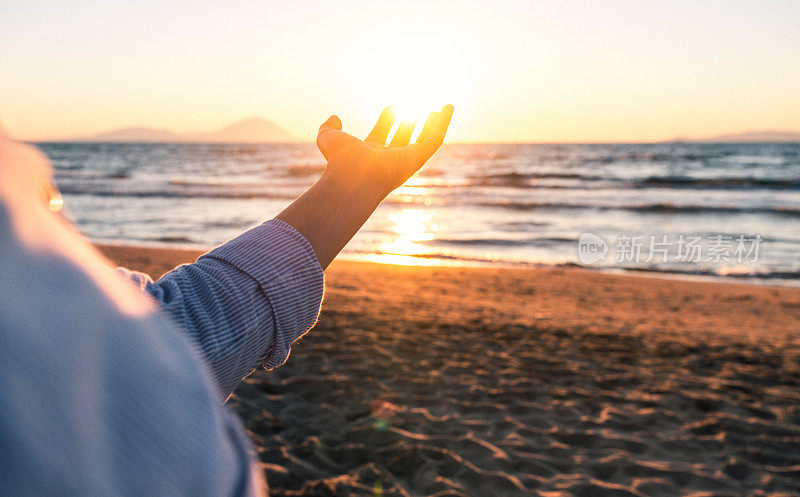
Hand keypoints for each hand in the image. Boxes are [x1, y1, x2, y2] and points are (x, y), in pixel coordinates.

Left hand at [315, 105, 453, 197]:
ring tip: (439, 109)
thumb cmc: (340, 160)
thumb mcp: (329, 138)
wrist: (354, 176)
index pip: (381, 135)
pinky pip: (435, 139)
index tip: (391, 106)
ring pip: (423, 140)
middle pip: (403, 139)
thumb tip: (334, 118)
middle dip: (409, 124)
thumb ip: (328, 128)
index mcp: (371, 154)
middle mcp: (390, 158)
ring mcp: (406, 159)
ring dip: (431, 125)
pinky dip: (444, 123)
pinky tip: (448, 108)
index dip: (386, 120)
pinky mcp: (419, 157)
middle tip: (415, 109)